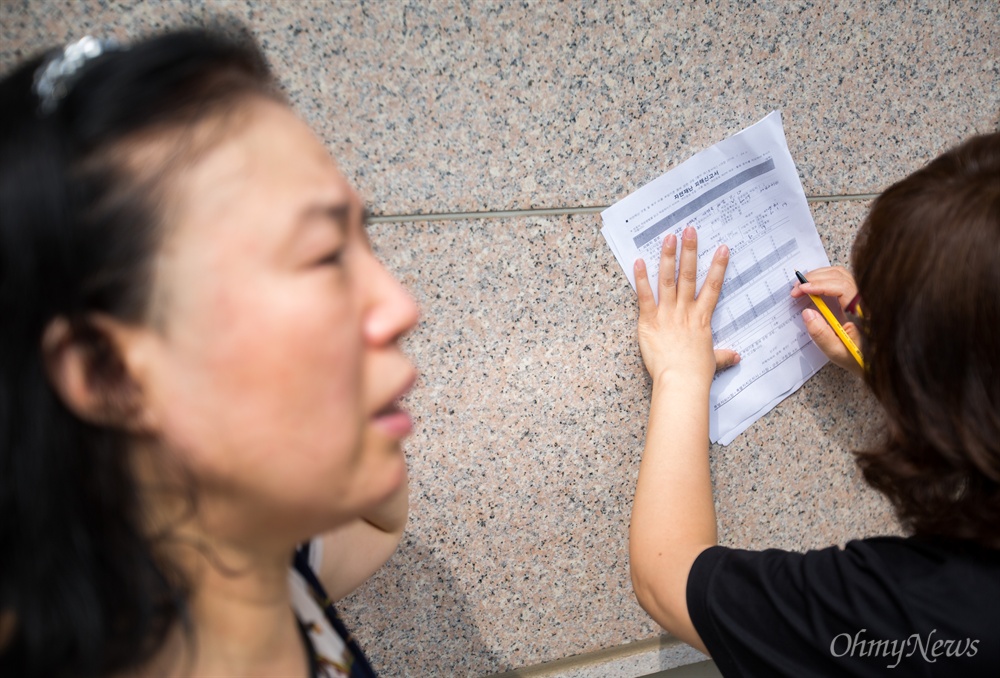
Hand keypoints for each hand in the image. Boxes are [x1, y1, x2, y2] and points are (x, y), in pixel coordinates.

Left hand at [634, 226, 738, 384]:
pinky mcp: (649, 321)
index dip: (718, 266)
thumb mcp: (712, 360)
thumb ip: (723, 355)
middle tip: (689, 229)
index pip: (713, 287)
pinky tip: (638, 262)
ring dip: (668, 257)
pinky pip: (644, 296)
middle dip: (689, 251)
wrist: (681, 381)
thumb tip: (736, 356)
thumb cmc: (696, 373)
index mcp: (702, 318)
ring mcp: (667, 314)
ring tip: (668, 237)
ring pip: (668, 280)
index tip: (722, 248)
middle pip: (689, 275)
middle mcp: (685, 311)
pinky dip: (640, 279)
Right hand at [790, 266, 863, 376]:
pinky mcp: (856, 296)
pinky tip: (813, 287)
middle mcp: (865, 299)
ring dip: (819, 276)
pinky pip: (841, 279)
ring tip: (802, 286)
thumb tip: (807, 313)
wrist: (874, 360)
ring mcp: (861, 296)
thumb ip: (821, 334)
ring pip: (840, 274)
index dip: (820, 285)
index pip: (842, 287)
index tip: (802, 290)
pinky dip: (824, 279)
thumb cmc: (858, 358)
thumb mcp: (837, 351)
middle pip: (840, 276)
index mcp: (863, 311)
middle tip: (796, 288)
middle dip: (815, 278)